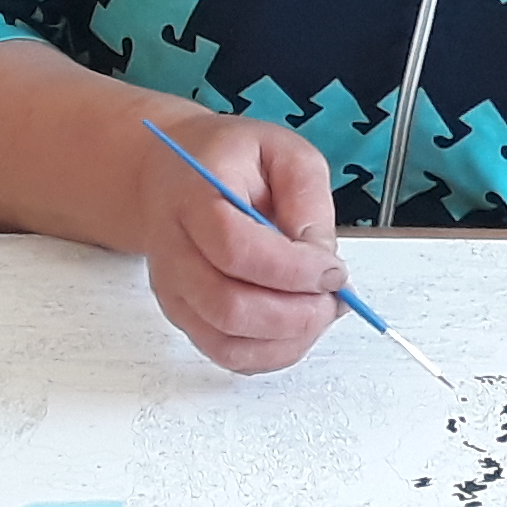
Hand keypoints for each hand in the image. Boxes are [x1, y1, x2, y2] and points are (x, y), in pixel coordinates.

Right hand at [133, 109, 348, 372]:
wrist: (173, 175)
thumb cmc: (230, 161)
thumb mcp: (283, 151)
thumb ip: (307, 200)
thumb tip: (322, 259)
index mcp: (195, 196)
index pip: (236, 249)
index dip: (294, 270)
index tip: (334, 270)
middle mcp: (174, 251)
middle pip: (229, 307)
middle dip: (296, 314)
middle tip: (333, 298)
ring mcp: (174, 290)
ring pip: (228, 342)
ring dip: (288, 339)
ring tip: (319, 310)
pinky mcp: (184, 316)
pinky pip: (228, 355)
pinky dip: (272, 353)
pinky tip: (297, 327)